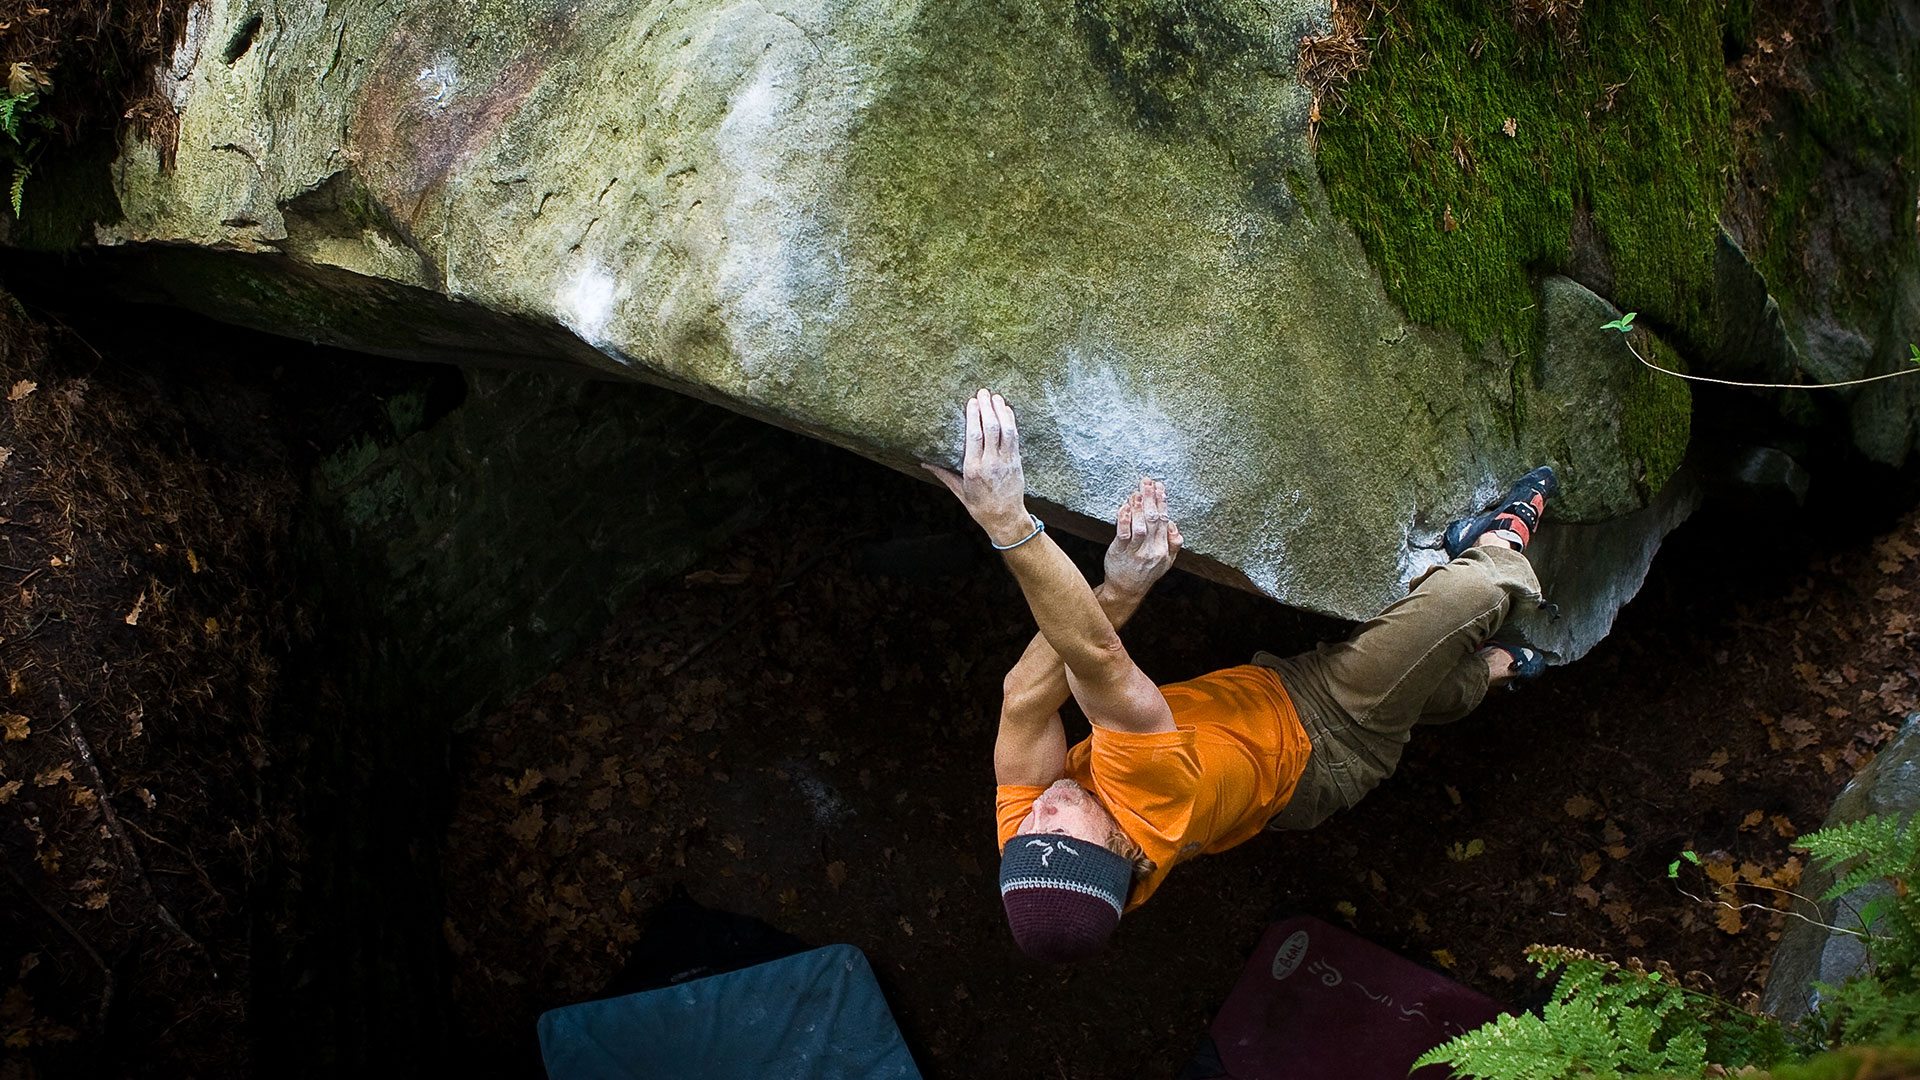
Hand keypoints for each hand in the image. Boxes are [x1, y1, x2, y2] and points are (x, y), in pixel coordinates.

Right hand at [924, 389, 1032, 544]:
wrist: (1006, 519)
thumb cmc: (980, 507)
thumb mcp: (959, 491)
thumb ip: (943, 474)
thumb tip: (924, 462)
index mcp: (973, 469)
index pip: (974, 437)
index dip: (973, 416)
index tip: (971, 401)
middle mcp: (990, 463)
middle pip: (990, 429)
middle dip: (987, 408)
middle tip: (983, 392)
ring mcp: (1006, 462)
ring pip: (1005, 430)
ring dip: (1001, 411)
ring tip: (995, 396)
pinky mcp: (1016, 462)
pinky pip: (1015, 437)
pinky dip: (1011, 421)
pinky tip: (1007, 409)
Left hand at [1103, 478, 1180, 596]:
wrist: (1126, 590)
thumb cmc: (1145, 573)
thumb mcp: (1166, 562)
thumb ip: (1173, 543)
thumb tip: (1173, 523)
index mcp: (1163, 549)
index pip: (1164, 520)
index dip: (1162, 502)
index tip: (1160, 487)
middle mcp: (1151, 550)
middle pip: (1154, 520)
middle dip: (1151, 499)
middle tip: (1147, 482)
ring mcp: (1136, 551)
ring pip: (1140, 526)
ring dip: (1139, 508)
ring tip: (1137, 492)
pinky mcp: (1120, 552)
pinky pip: (1123, 534)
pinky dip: (1124, 519)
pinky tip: (1124, 508)